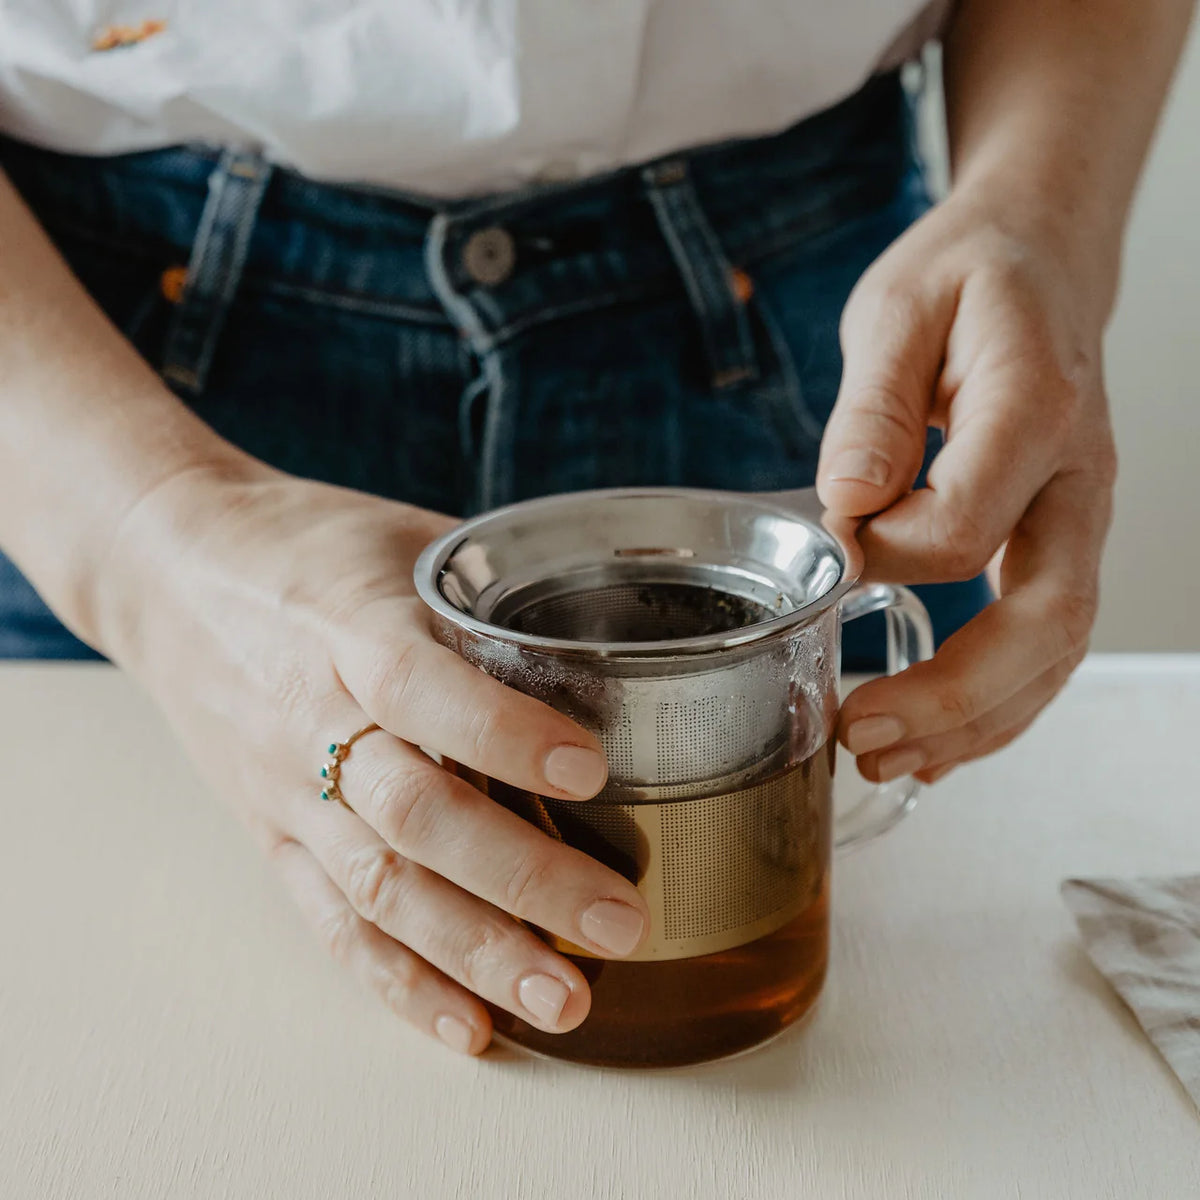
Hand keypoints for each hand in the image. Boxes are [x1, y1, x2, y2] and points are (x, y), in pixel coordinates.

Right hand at [96, 464, 648, 1054]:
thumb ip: (491, 589)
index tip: (591, 768)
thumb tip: (609, 628)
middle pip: (412, 814)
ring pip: (378, 889)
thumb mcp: (399, 537)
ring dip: (474, 954)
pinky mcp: (272, 837)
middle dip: (521, 878)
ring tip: (565, 1002)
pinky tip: (469, 1026)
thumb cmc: (302, 545)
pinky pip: (332, 924)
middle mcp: (311, 719)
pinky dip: (399, 982)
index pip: (418, 687)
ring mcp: (285, 790)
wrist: (167, 573)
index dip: (501, 733)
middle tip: (618, 922)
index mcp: (346, 627)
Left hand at [816, 185, 1117, 783]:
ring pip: (1057, 649)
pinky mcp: (1058, 537)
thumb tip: (848, 503)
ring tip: (887, 762)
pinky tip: (938, 745)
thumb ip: (872, 409)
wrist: (1037, 257)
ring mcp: (1079, 515)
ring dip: (976, 721)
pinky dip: (996, 704)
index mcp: (1035, 408)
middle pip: (1045, 618)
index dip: (884, 554)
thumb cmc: (966, 276)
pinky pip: (1046, 640)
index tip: (831, 547)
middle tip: (861, 736)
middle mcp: (1078, 476)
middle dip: (953, 695)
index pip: (964, 525)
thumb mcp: (899, 310)